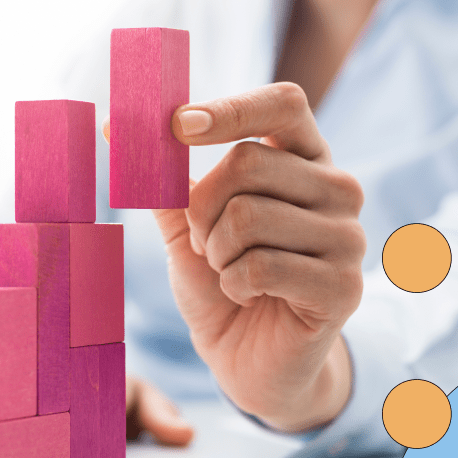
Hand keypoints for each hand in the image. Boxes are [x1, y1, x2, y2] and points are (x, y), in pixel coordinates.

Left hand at [104, 82, 364, 432]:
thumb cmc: (219, 279)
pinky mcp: (343, 286)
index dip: (230, 109)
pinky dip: (233, 284)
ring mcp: (347, 236)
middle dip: (201, 209)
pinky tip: (245, 295)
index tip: (177, 125)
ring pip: (249, 215)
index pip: (283, 104)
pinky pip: (262, 265)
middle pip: (247, 162)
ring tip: (228, 270)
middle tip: (204, 242)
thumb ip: (164, 177)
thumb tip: (111, 125)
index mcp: (304, 159)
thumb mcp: (187, 222)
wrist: (246, 354)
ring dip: (216, 252)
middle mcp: (337, 188)